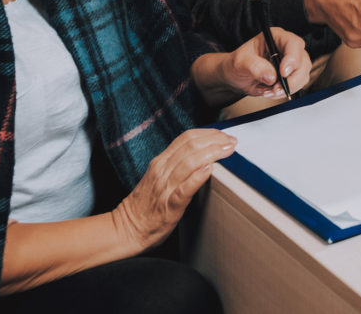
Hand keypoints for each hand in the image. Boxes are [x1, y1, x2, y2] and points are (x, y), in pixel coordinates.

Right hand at [113, 129, 235, 251]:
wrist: (128, 228)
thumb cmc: (146, 204)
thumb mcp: (159, 176)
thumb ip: (176, 163)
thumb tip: (201, 153)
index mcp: (161, 161)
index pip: (186, 138)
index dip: (208, 133)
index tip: (224, 134)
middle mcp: (162, 170)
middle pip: (190, 146)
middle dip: (214, 140)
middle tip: (232, 142)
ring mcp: (165, 187)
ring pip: (189, 162)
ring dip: (212, 153)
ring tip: (228, 151)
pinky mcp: (169, 205)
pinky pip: (184, 188)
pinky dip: (197, 177)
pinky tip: (210, 170)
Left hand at [220, 28, 311, 98]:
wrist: (237, 76)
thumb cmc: (238, 64)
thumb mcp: (240, 62)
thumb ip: (255, 67)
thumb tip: (271, 77)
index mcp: (276, 37)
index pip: (293, 44)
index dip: (292, 58)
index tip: (283, 73)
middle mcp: (287, 47)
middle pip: (303, 61)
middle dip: (291, 79)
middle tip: (275, 88)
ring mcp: (292, 61)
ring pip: (303, 75)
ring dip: (287, 87)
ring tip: (268, 91)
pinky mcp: (292, 75)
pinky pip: (298, 85)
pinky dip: (285, 92)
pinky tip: (271, 91)